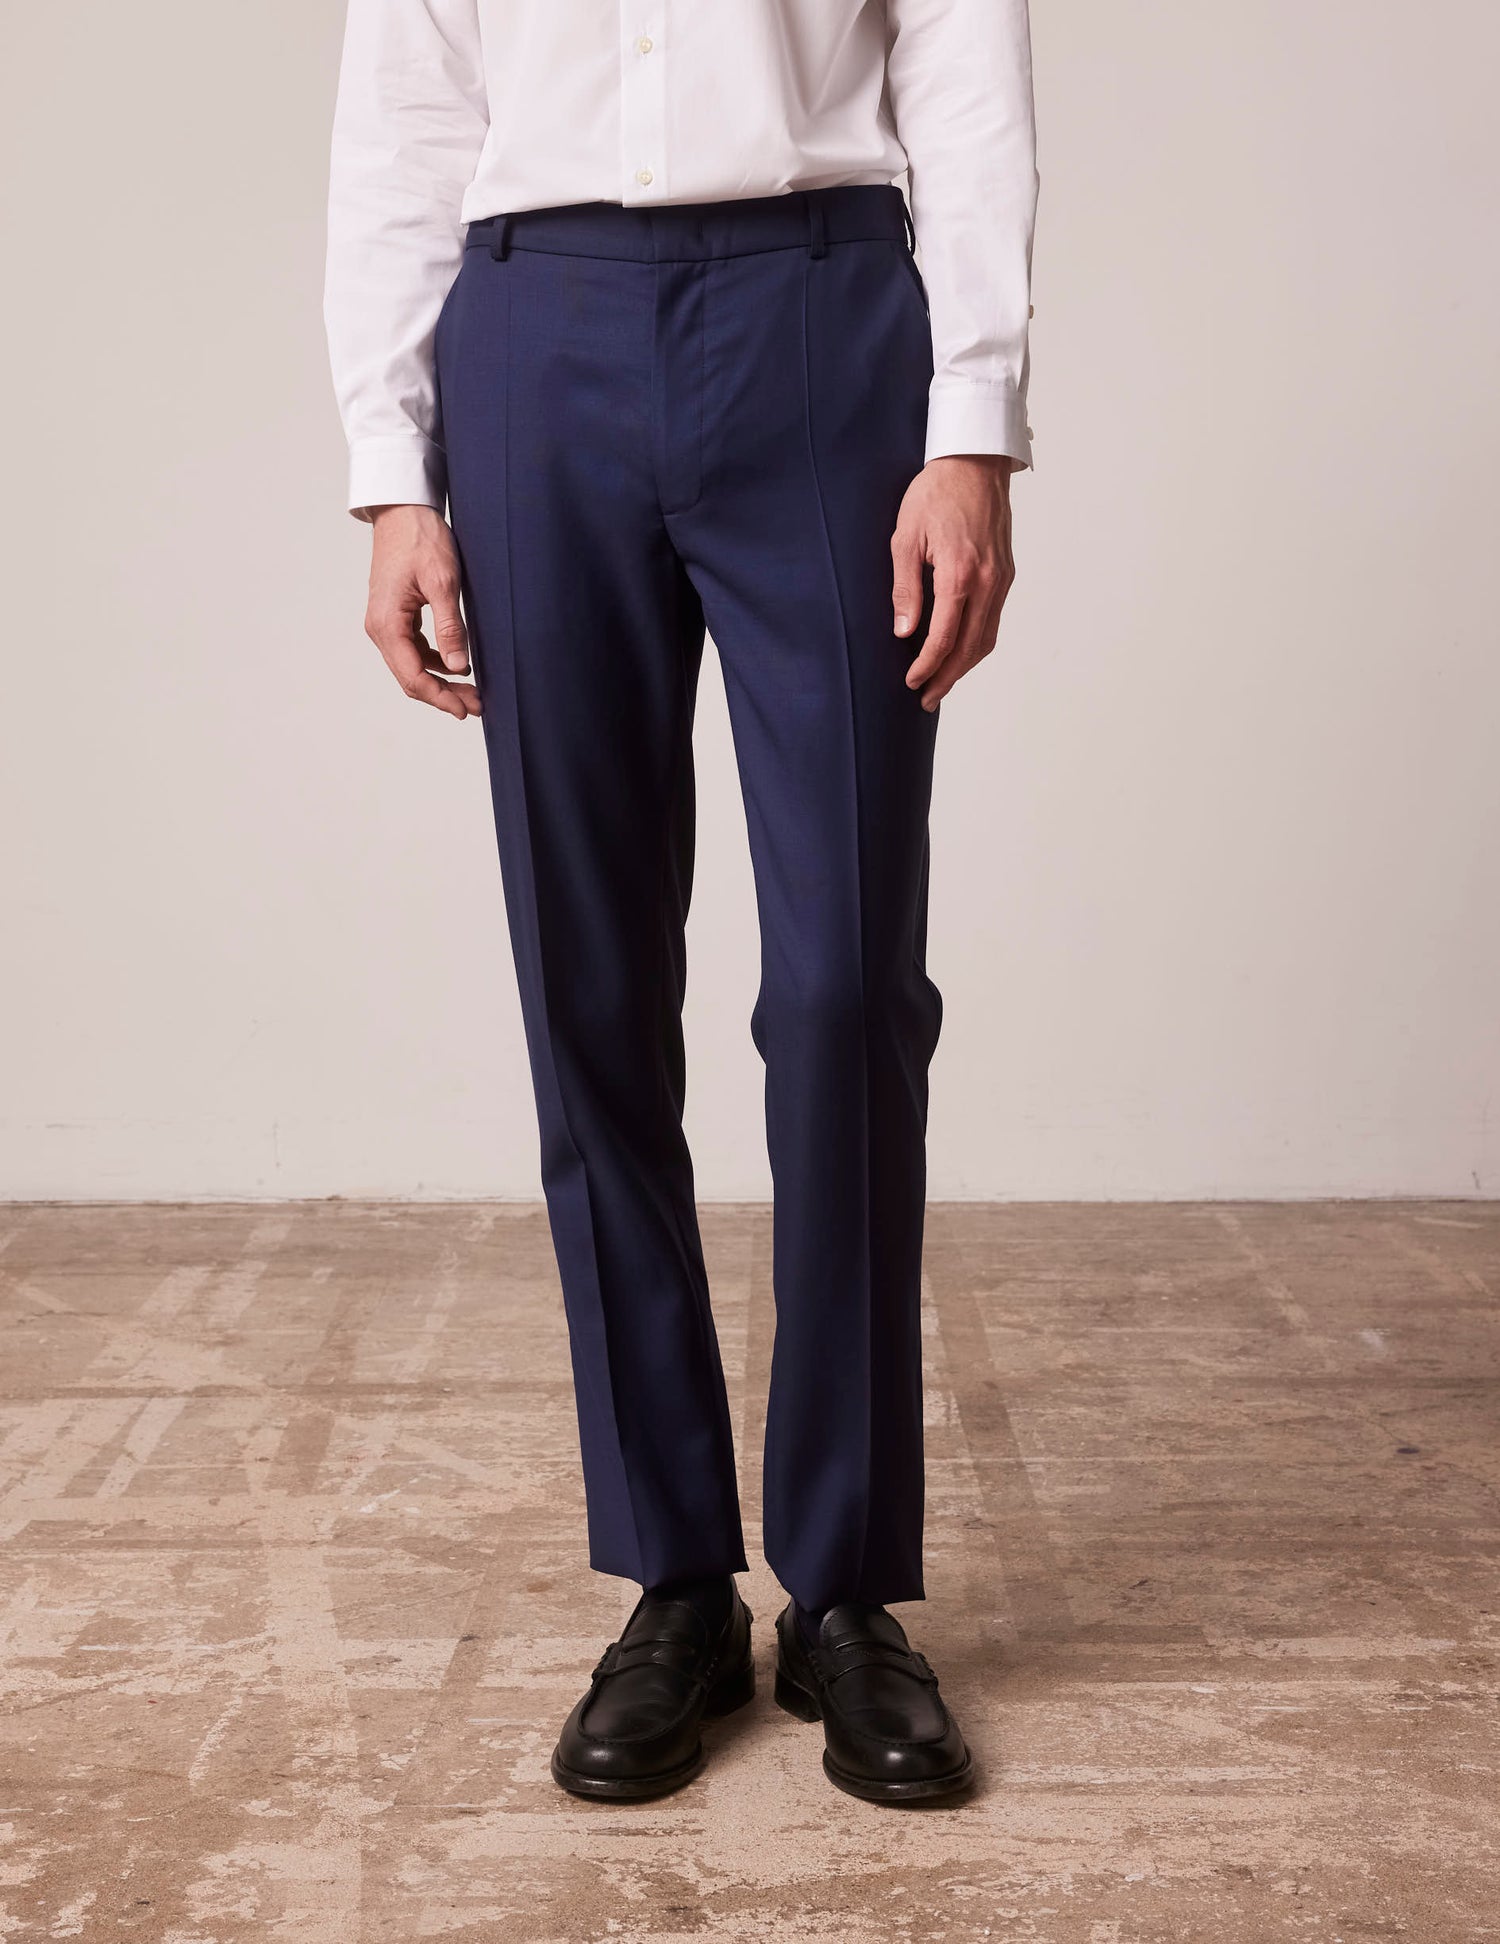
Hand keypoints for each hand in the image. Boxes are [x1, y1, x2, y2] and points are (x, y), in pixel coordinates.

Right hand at [364, 505, 479, 720]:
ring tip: (473, 691)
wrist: (403, 511)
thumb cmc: (422, 539)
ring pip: (412, 666)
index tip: (466, 710)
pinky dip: (435, 663)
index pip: (412, 676)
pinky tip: (458, 665)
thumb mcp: (443, 582)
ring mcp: (385, 623)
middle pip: (410, 677)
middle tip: (477, 706)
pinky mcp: (395, 616)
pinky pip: (413, 650)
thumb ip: (450, 627)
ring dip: (440, 681)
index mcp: (387, 624)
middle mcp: (380, 628)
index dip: (440, 698)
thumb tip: (459, 668)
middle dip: (443, 695)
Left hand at [891, 455, 1015, 710]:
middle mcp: (987, 582)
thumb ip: (905, 588)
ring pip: (987, 637)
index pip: (944, 638)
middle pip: (970, 647)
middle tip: (926, 699)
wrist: (975, 461)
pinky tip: (960, 650)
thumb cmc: (935, 492)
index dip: (926, 666)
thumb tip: (904, 631)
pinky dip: (977, 642)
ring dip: (965, 665)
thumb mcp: (905, 538)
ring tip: (943, 682)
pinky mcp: (1006, 572)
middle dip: (947, 677)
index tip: (911, 682)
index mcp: (960, 575)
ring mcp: (1001, 578)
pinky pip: (994, 618)